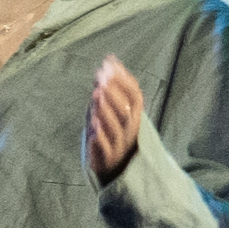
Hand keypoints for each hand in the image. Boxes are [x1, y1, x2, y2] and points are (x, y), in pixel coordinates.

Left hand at [86, 58, 150, 181]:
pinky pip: (107, 148)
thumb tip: (109, 60)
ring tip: (96, 94)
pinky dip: (101, 136)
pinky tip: (93, 124)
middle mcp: (130, 129)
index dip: (124, 80)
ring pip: (117, 128)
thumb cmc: (110, 132)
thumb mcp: (110, 109)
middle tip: (102, 79)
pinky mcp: (107, 159)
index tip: (109, 66)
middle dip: (115, 93)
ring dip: (107, 110)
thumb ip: (110, 88)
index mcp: (134, 116)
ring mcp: (120, 145)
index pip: (135, 96)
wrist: (110, 167)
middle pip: (128, 110)